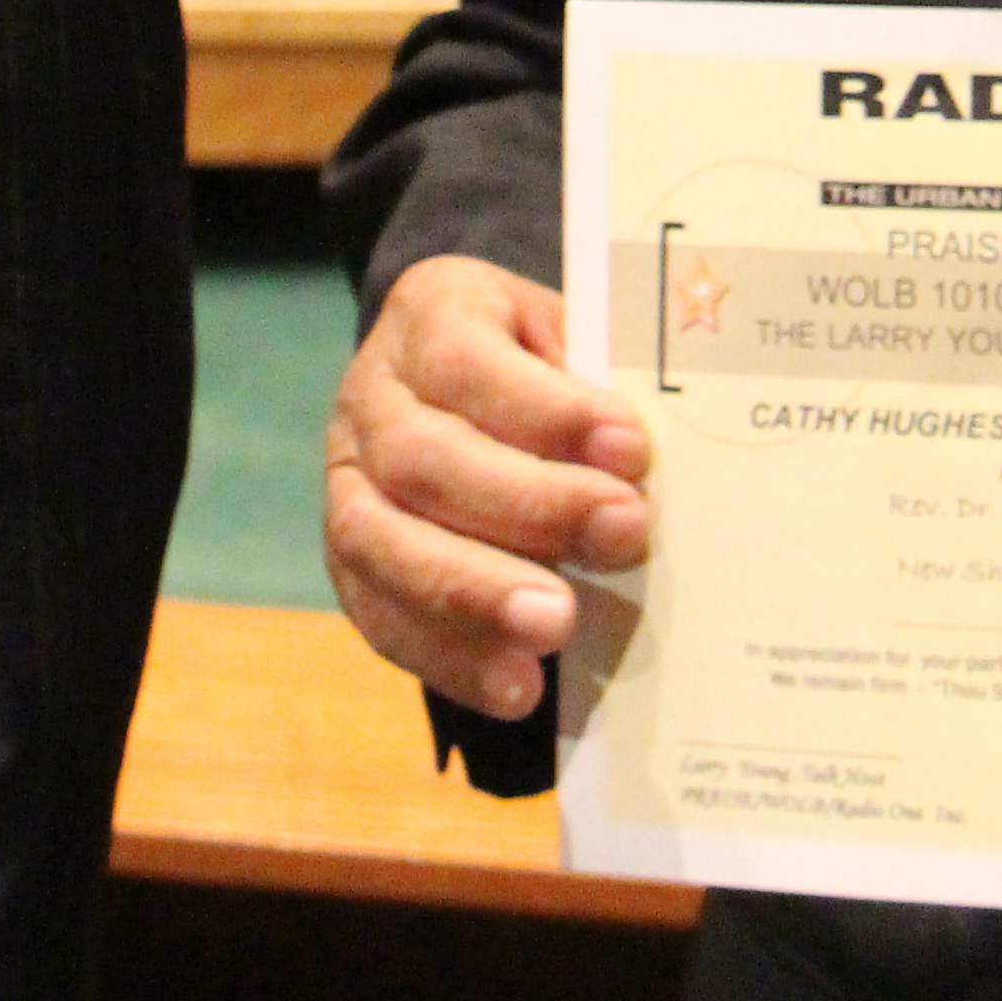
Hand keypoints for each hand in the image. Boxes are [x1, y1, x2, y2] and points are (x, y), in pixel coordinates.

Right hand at [321, 255, 649, 722]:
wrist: (458, 381)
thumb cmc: (541, 362)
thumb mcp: (571, 335)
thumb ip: (601, 383)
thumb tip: (655, 466)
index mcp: (429, 314)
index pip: (469, 359)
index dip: (548, 409)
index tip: (633, 450)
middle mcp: (370, 396)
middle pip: (424, 458)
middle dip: (528, 506)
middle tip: (623, 537)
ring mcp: (346, 482)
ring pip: (382, 541)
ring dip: (474, 594)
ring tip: (557, 627)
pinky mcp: (349, 562)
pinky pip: (380, 616)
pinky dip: (448, 657)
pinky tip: (516, 686)